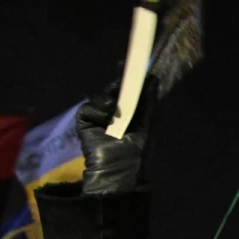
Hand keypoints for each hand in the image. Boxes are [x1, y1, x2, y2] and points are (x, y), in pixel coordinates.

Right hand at [77, 75, 156, 195]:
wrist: (118, 171)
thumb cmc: (136, 153)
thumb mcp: (146, 126)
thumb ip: (148, 103)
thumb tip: (153, 80)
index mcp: (128, 115)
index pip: (127, 93)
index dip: (128, 81)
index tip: (130, 67)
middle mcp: (112, 115)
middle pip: (112, 93)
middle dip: (117, 86)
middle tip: (121, 82)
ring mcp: (97, 119)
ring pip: (100, 98)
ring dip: (109, 98)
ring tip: (115, 106)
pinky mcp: (84, 123)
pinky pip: (88, 109)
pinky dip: (98, 109)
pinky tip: (107, 116)